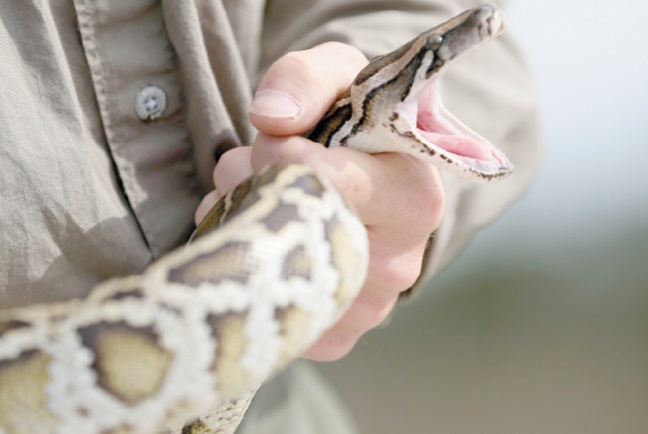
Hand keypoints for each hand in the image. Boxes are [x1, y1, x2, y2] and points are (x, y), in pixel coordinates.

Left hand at [195, 42, 444, 360]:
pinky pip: (266, 304)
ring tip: (266, 200)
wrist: (369, 176)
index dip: (277, 154)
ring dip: (244, 224)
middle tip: (259, 167)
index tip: (276, 140)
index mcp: (415, 200)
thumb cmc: (354, 125)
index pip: (325, 181)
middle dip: (251, 188)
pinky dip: (250, 267)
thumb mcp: (338, 77)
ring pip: (270, 270)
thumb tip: (270, 118)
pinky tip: (267, 242)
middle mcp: (399, 264)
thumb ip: (304, 80)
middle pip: (289, 230)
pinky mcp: (334, 337)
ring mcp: (367, 308)